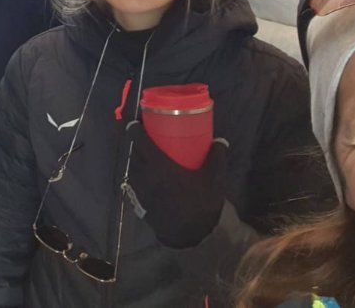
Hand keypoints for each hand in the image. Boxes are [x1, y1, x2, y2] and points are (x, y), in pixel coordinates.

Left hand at [124, 121, 227, 248]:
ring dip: (139, 159)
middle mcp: (144, 174)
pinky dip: (142, 174)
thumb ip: (216, 158)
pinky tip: (153, 177)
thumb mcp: (213, 180)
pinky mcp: (140, 200)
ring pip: (134, 166)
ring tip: (151, 155)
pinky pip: (137, 181)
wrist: (188, 235)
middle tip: (150, 135)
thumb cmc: (199, 204)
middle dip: (138, 142)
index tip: (138, 120)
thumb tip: (220, 140)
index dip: (135, 127)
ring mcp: (140, 189)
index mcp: (158, 165)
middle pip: (134, 151)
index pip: (138, 139)